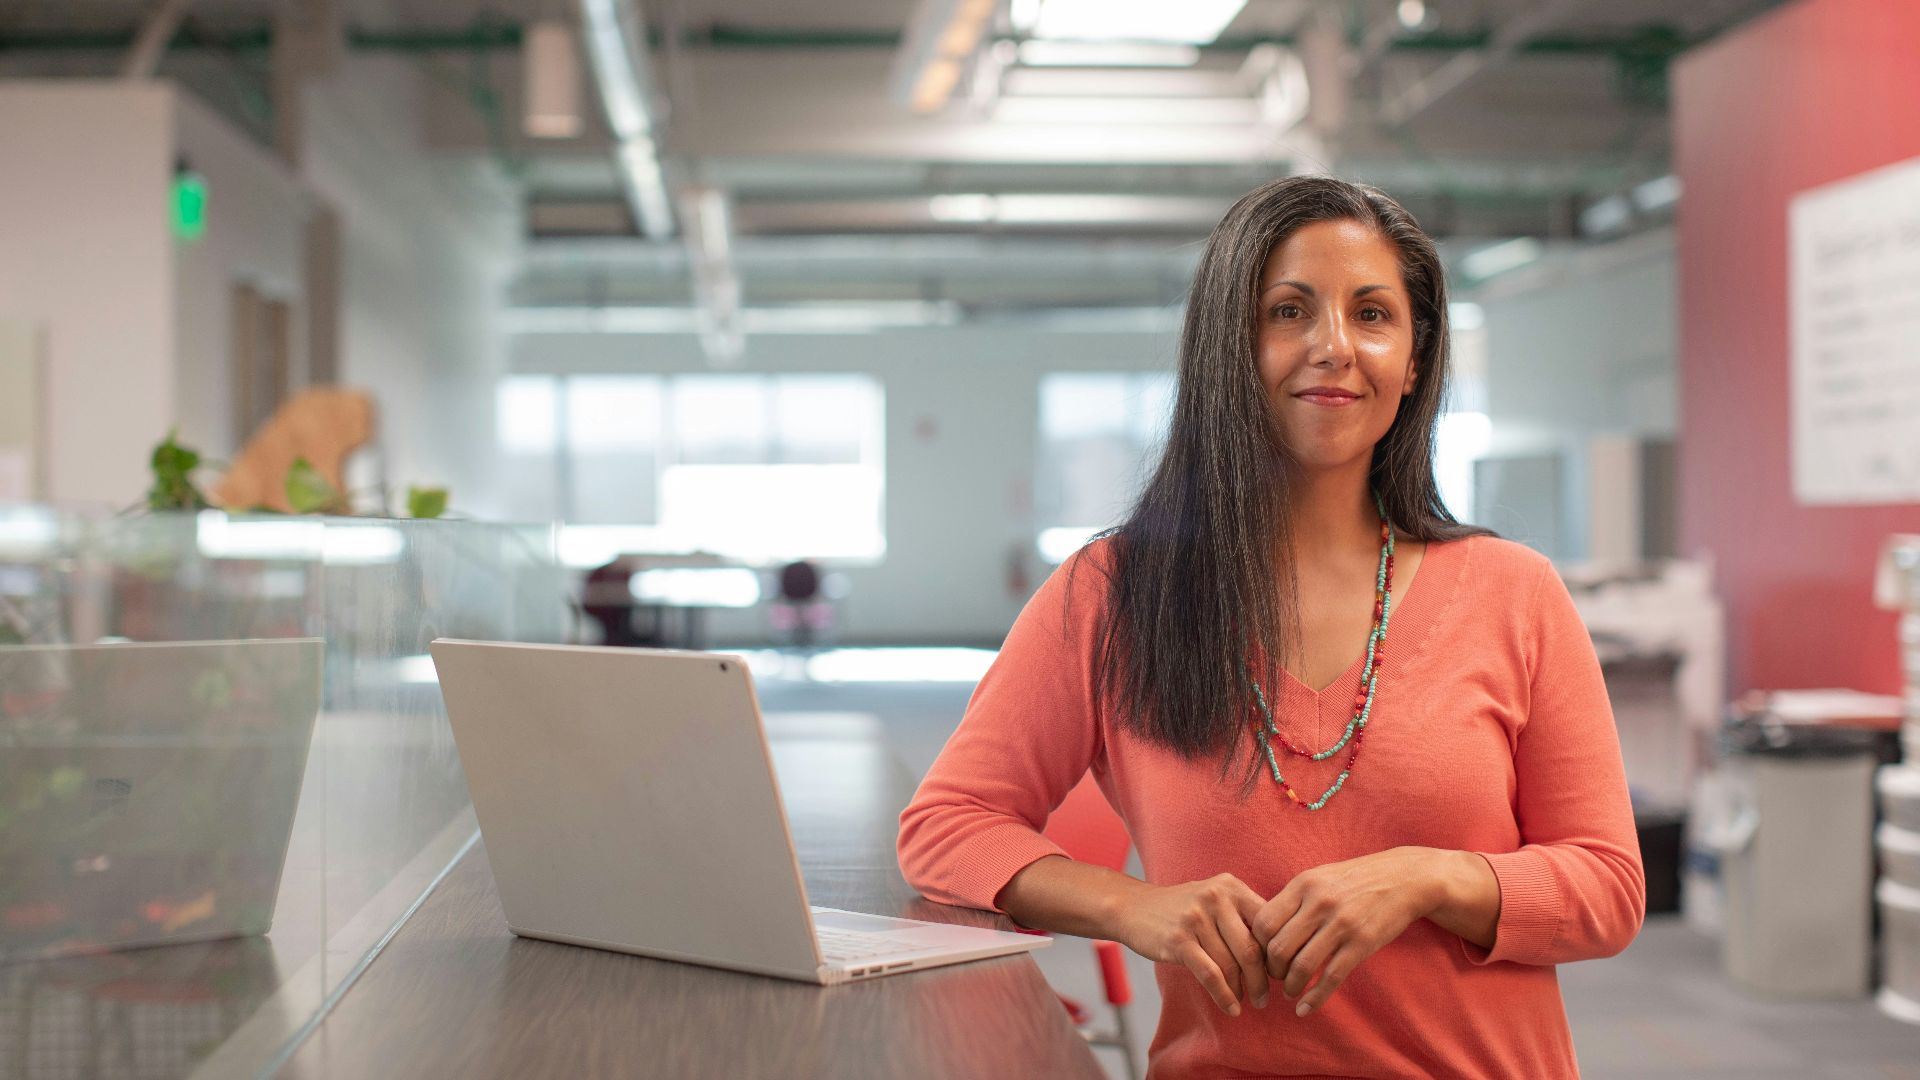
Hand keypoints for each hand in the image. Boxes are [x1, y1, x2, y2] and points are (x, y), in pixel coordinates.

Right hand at [1110, 873, 1270, 1016]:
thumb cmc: (1181, 908)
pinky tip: (1231, 1008)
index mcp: (1231, 887)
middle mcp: (1216, 898)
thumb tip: (1280, 952)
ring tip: (1247, 1003)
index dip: (1277, 954)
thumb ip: (1243, 916)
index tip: (1279, 974)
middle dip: (1262, 979)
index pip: (1267, 924)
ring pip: (1231, 965)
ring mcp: (1196, 918)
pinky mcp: (1179, 940)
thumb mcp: (1214, 898)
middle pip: (1251, 949)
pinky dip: (1224, 996)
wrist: (1132, 907)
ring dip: (1243, 991)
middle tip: (1266, 998)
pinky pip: (1210, 975)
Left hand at [1251, 847, 1446, 1016]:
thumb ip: (1293, 900)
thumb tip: (1263, 930)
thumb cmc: (1355, 880)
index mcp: (1303, 885)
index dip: (1257, 946)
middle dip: (1272, 971)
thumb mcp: (1319, 877)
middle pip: (1278, 948)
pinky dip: (1314, 998)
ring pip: (1301, 966)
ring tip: (1290, 992)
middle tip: (1276, 977)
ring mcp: (1342, 924)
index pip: (1263, 923)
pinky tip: (1305, 1009)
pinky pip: (1331, 977)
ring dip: (1290, 987)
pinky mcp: (1362, 943)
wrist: (1403, 878)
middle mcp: (1319, 903)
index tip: (1262, 957)